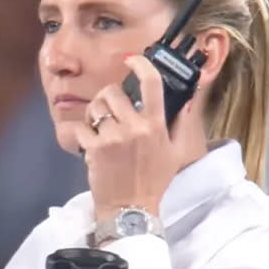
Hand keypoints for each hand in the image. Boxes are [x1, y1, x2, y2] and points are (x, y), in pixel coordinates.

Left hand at [74, 55, 193, 222]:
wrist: (130, 208)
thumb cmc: (154, 181)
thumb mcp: (177, 153)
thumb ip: (181, 125)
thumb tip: (187, 100)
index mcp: (157, 125)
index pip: (151, 84)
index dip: (140, 65)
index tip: (132, 60)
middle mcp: (135, 127)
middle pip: (113, 92)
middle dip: (107, 97)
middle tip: (109, 109)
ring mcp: (113, 137)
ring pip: (95, 107)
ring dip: (94, 112)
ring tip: (98, 125)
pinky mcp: (94, 148)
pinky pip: (80, 127)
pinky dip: (80, 132)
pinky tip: (88, 141)